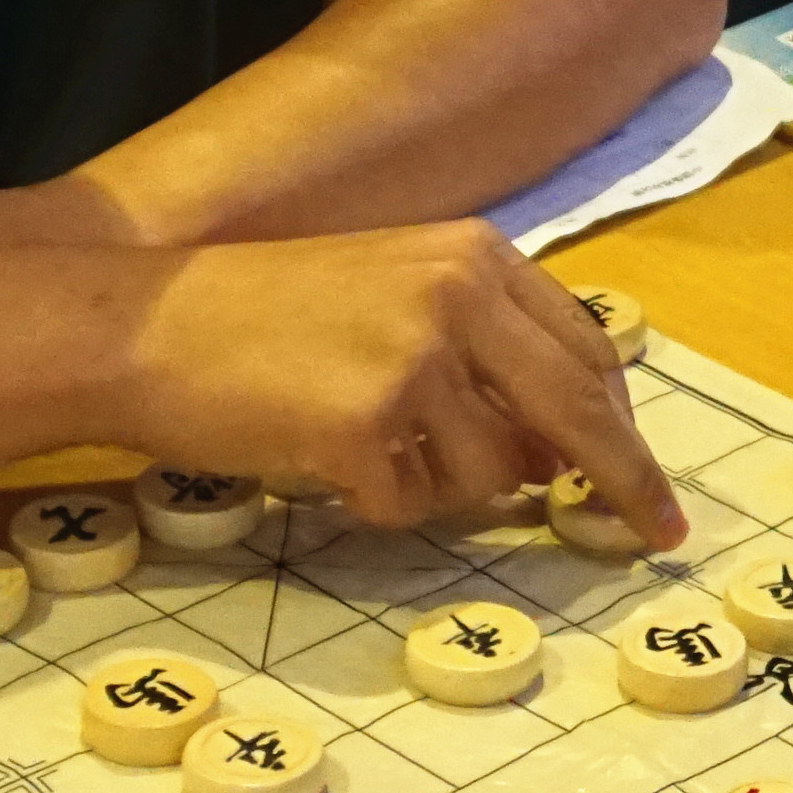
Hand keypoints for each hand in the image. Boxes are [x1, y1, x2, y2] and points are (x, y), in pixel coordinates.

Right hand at [111, 222, 683, 542]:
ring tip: (362, 445)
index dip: (624, 428)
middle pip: (579, 411)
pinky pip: (409, 506)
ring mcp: (414, 357)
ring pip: (490, 474)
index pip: (588, 351)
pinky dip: (372, 503)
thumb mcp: (389, 298)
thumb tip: (553, 450)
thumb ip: (480, 353)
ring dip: (438, 488)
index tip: (652, 487)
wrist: (138, 324)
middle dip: (621, 482)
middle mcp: (458, 294)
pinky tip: (320, 458)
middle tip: (653, 535)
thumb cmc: (254, 318)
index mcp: (474, 257)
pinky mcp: (366, 422)